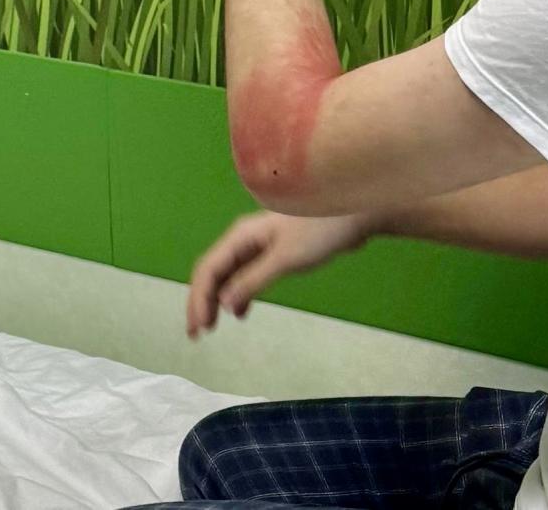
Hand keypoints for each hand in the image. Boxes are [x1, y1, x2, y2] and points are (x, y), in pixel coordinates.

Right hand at [186, 208, 370, 337]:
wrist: (351, 215)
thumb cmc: (319, 232)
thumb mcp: (285, 259)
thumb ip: (253, 280)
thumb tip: (223, 304)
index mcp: (241, 236)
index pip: (208, 268)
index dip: (198, 299)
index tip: (198, 328)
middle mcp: (244, 240)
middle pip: (212, 271)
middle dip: (201, 301)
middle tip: (196, 333)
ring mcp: (258, 246)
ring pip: (227, 274)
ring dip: (216, 299)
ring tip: (211, 326)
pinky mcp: (273, 253)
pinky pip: (245, 275)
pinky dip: (238, 294)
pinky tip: (240, 312)